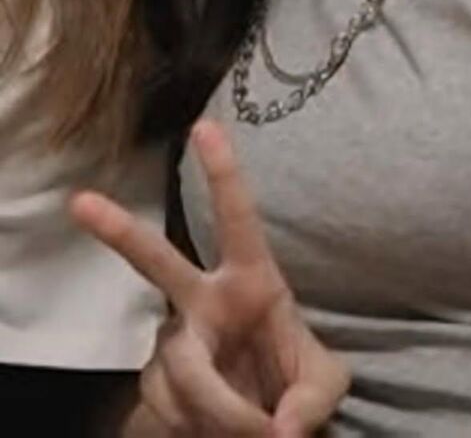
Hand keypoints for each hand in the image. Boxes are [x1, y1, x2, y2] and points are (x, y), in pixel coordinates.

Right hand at [71, 120, 348, 436]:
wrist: (271, 426)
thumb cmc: (300, 389)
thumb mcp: (326, 389)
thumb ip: (313, 402)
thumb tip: (282, 429)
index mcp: (254, 281)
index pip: (239, 218)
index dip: (223, 173)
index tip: (205, 127)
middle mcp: (206, 301)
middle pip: (157, 263)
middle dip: (119, 232)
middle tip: (81, 203)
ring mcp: (176, 338)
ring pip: (179, 367)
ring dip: (217, 409)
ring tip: (252, 429)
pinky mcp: (157, 380)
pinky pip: (167, 404)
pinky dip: (198, 426)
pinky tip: (214, 431)